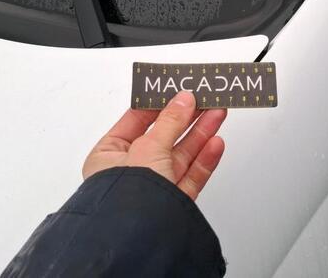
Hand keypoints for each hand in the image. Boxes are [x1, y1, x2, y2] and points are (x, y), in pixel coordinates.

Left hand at [83, 91, 226, 199]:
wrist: (139, 239)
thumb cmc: (126, 199)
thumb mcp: (148, 147)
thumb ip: (170, 121)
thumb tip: (183, 99)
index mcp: (109, 156)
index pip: (136, 121)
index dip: (159, 104)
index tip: (178, 89)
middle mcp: (129, 172)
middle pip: (164, 136)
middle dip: (187, 117)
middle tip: (205, 98)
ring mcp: (153, 188)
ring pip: (181, 154)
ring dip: (201, 132)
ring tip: (218, 113)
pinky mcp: (172, 203)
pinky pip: (191, 176)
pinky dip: (204, 159)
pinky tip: (215, 142)